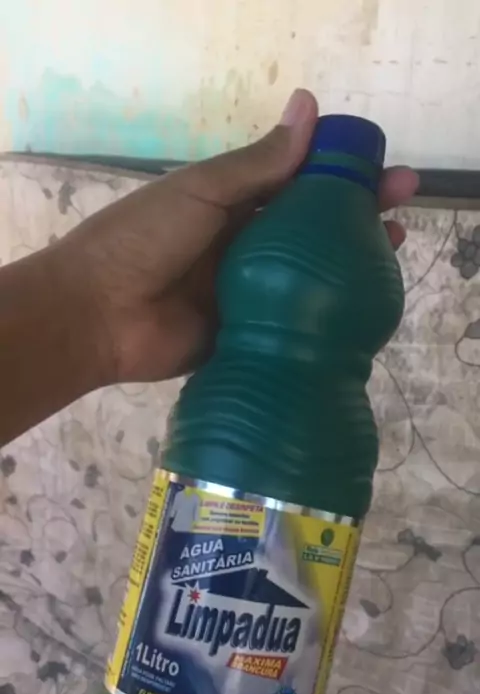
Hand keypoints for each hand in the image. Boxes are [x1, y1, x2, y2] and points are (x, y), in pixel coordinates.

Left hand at [54, 89, 418, 387]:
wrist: (97, 314)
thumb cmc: (144, 239)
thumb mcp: (202, 191)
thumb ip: (257, 164)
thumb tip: (309, 108)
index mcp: (232, 205)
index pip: (298, 185)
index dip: (340, 178)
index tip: (383, 174)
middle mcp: (244, 247)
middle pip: (310, 232)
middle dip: (356, 221)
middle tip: (403, 215)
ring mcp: (248, 294)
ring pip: (308, 278)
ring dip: (348, 265)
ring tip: (393, 253)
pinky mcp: (247, 337)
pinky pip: (291, 324)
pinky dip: (323, 317)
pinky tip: (360, 310)